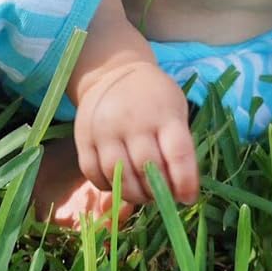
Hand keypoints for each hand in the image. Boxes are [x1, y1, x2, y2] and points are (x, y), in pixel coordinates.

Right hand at [74, 61, 198, 205]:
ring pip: (119, 176)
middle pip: (147, 169)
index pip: (178, 153)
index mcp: (164, 113)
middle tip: (163, 197)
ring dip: (134, 194)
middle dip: (158, 192)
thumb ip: (178, 146)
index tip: (188, 198)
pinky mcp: (83, 138)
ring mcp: (106, 130)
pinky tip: (119, 183)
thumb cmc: (153, 97)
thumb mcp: (174, 109)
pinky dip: (108, 187)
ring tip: (143, 194)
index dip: (185, 181)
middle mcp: (134, 120)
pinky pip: (94, 175)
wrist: (113, 72)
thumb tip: (182, 192)